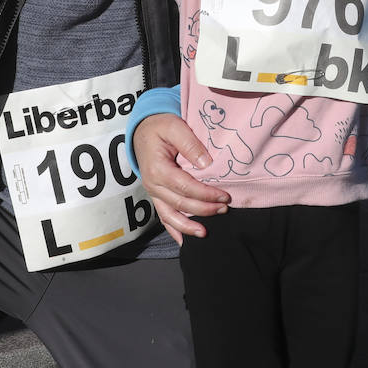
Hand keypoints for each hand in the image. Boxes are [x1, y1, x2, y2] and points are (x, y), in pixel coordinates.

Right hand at [133, 113, 229, 241]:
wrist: (142, 129)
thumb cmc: (160, 126)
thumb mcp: (175, 126)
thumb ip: (190, 144)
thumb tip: (206, 164)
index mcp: (157, 168)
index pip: (184, 186)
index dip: (205, 194)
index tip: (224, 196)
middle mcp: (152, 184)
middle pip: (180, 203)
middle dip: (204, 209)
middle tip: (225, 209)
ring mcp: (153, 192)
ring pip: (170, 215)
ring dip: (188, 225)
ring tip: (205, 233)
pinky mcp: (156, 195)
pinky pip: (163, 216)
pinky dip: (173, 229)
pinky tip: (184, 241)